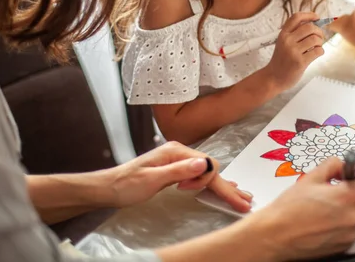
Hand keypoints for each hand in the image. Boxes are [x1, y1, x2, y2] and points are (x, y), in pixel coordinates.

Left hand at [108, 142, 251, 211]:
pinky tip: (222, 188)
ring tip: (240, 197)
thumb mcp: (152, 179)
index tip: (206, 195)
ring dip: (222, 186)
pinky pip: (199, 175)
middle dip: (227, 187)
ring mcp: (178, 161)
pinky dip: (212, 185)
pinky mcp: (175, 170)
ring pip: (207, 172)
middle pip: (211, 168)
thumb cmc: (126, 185)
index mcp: (176, 152)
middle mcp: (180, 153)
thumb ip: (180, 171)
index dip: (212, 183)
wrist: (108, 187)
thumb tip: (205, 163)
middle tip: (245, 202)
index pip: (207, 165)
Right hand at [245, 157, 354, 260]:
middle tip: (332, 192)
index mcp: (348, 196)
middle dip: (353, 193)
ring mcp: (350, 233)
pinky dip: (340, 225)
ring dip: (346, 210)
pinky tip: (321, 223)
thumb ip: (332, 166)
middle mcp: (354, 216)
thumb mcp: (310, 178)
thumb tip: (343, 165)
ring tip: (322, 210)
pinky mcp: (345, 246)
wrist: (275, 235)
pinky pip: (349, 229)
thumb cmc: (290, 207)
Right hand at [263, 12, 324, 91]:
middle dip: (319, 31)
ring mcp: (293, 51)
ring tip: (316, 47)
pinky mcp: (300, 62)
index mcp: (283, 34)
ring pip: (315, 39)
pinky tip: (316, 54)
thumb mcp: (282, 43)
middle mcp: (287, 41)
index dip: (309, 15)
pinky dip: (320, 51)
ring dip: (320, 42)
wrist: (273, 78)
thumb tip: (315, 24)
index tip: (317, 18)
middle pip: (309, 27)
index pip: (296, 17)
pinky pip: (318, 51)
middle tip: (319, 38)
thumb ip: (294, 34)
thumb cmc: (281, 61)